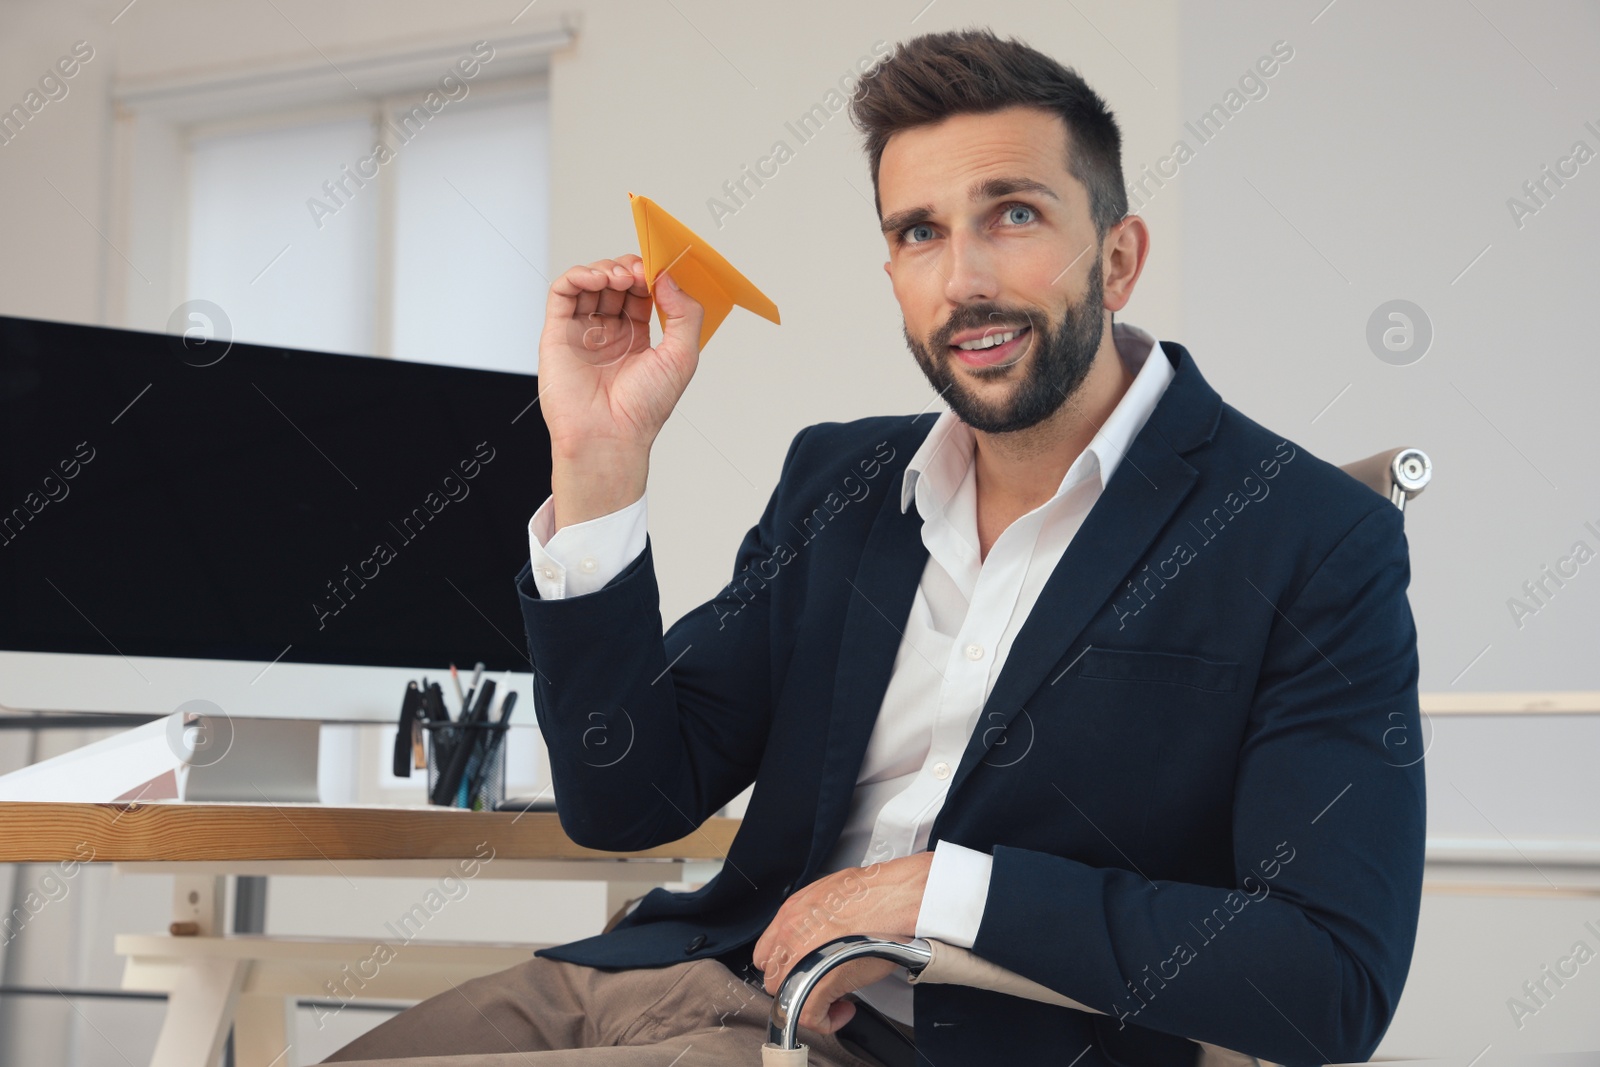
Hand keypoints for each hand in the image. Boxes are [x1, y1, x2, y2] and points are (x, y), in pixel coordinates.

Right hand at [538, 255, 703, 529]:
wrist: (609, 437)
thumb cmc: (644, 410)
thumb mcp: (683, 357)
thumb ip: (685, 314)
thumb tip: (669, 278)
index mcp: (637, 339)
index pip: (642, 293)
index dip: (650, 276)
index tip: (659, 270)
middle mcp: (608, 333)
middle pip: (615, 283)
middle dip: (628, 269)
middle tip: (638, 272)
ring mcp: (582, 332)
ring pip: (589, 283)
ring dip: (604, 269)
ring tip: (619, 276)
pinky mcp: (557, 333)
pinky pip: (562, 293)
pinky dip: (577, 276)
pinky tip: (595, 278)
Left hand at [751, 852, 933, 1033]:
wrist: (894, 901)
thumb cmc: (877, 895)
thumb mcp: (834, 893)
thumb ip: (817, 916)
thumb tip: (824, 932)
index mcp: (792, 912)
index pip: (767, 952)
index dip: (786, 967)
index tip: (804, 971)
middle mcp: (789, 934)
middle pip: (774, 977)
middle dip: (798, 985)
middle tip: (823, 984)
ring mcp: (798, 958)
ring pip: (786, 998)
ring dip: (810, 1002)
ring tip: (836, 996)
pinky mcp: (816, 983)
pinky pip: (808, 1017)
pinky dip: (827, 1020)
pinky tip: (845, 1009)